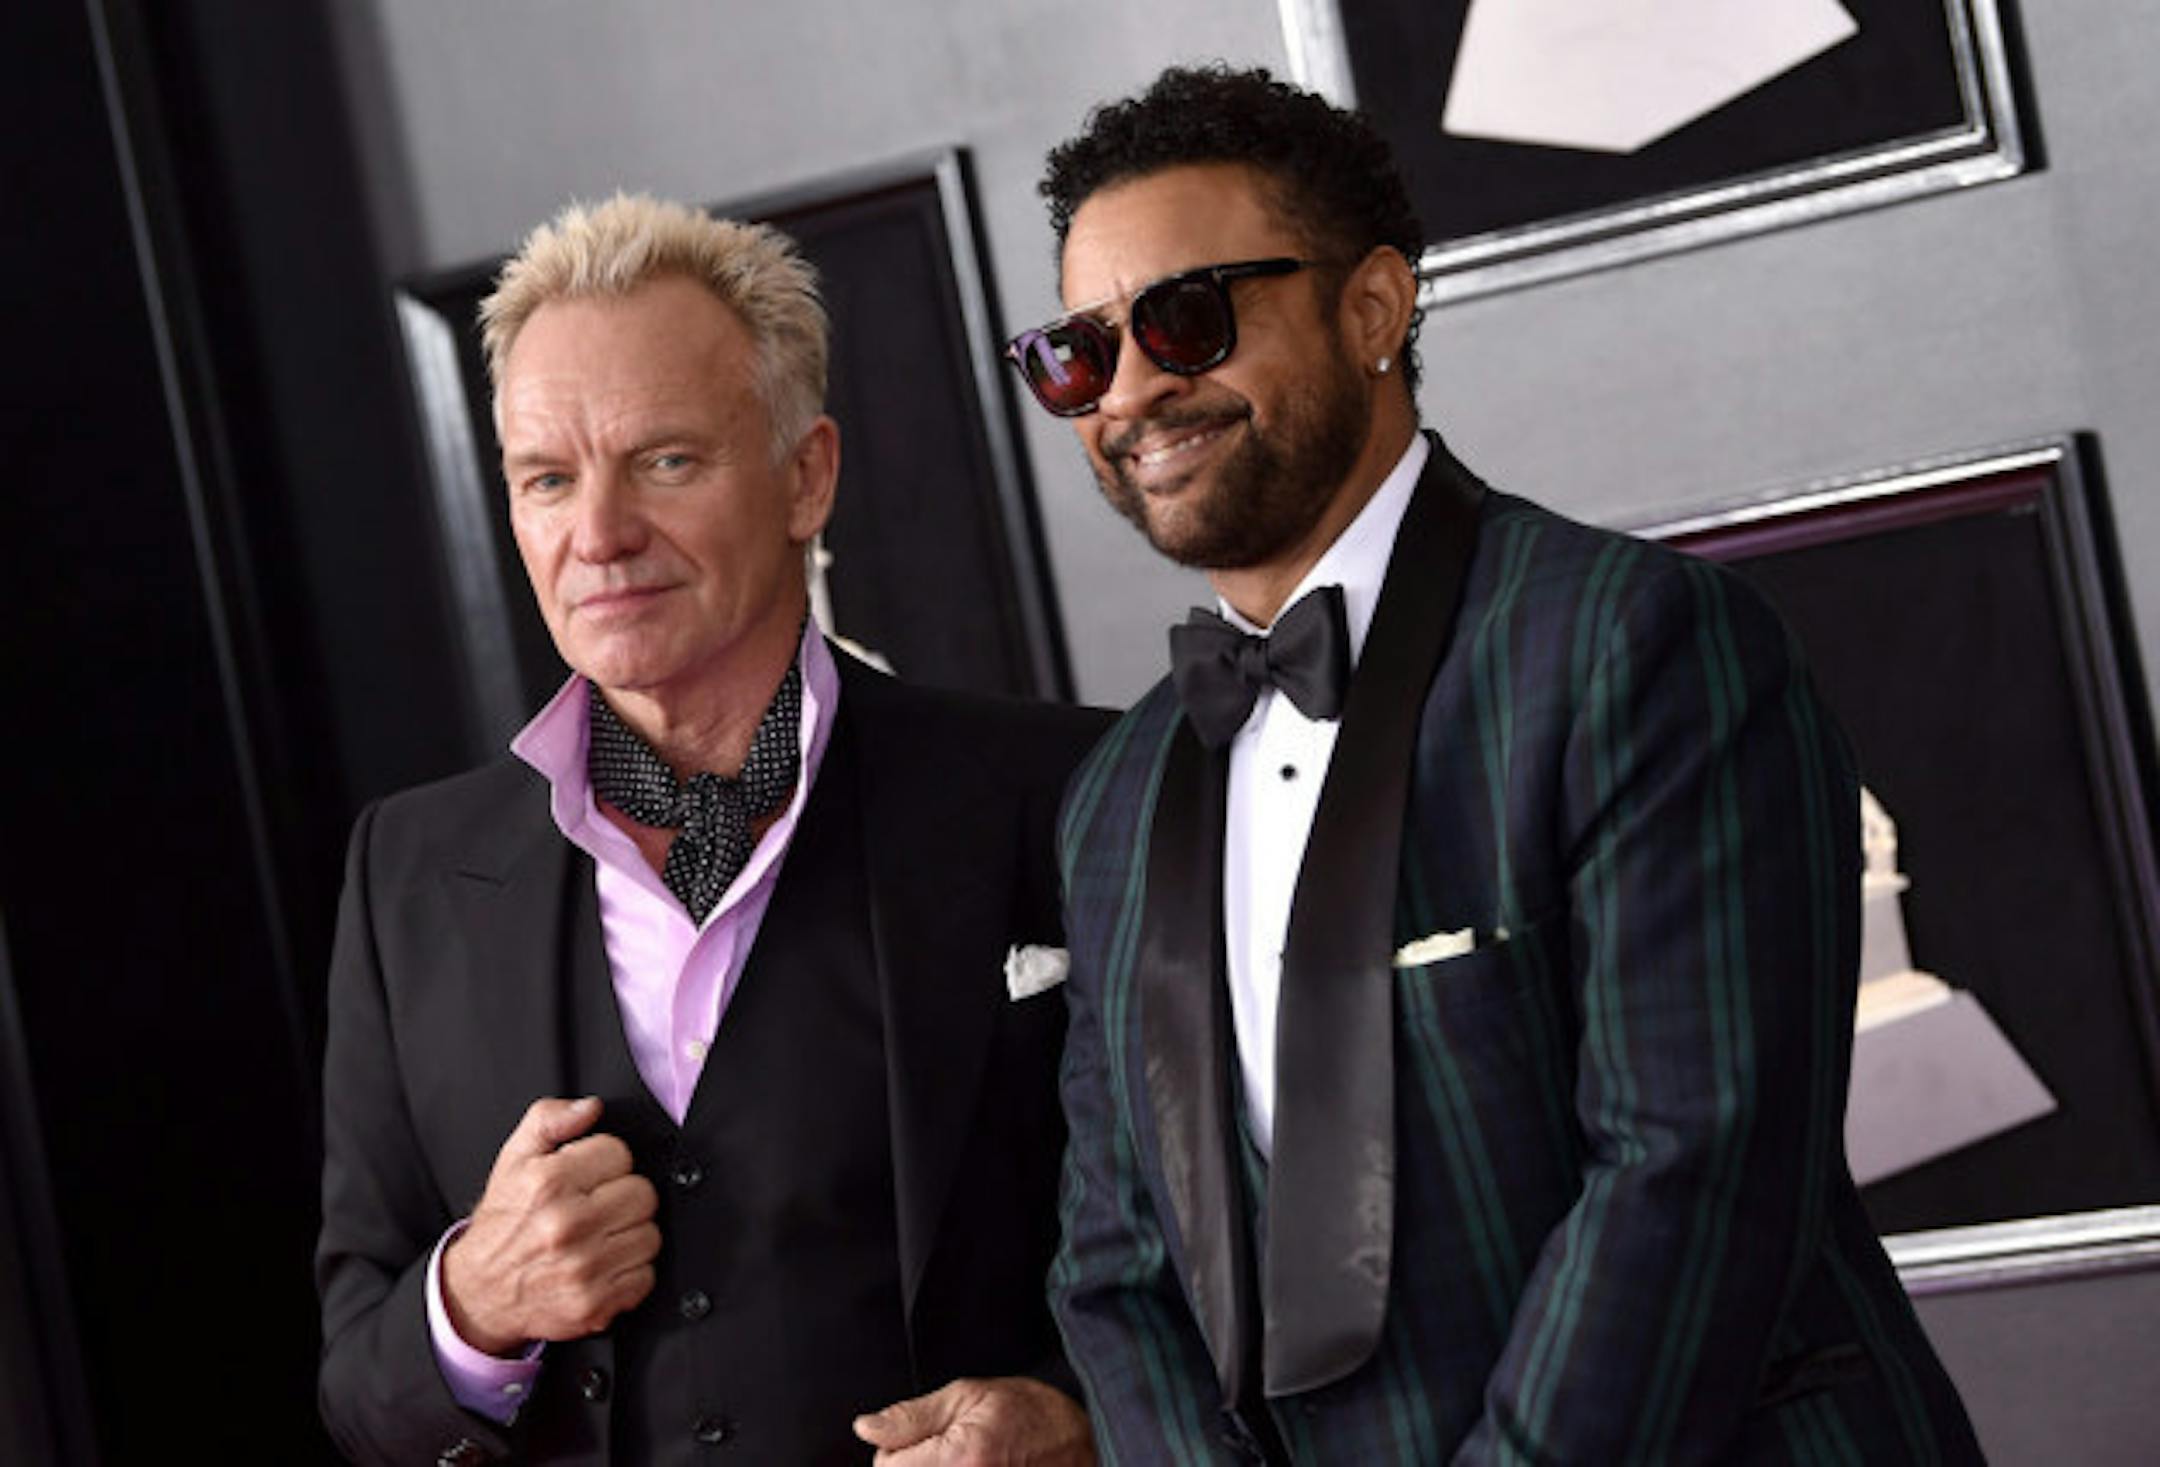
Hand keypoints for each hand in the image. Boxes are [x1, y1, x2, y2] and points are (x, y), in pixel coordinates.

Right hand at [439, 1096, 659, 1354]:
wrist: (479, 1291)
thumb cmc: (504, 1221)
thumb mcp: (514, 1158)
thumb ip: (550, 1119)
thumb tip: (591, 1106)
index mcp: (547, 1183)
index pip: (620, 1153)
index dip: (608, 1162)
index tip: (591, 1176)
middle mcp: (566, 1225)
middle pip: (643, 1194)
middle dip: (624, 1196)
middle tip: (600, 1206)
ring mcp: (582, 1268)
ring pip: (650, 1235)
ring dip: (631, 1234)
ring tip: (602, 1235)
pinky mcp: (593, 1305)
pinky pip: (645, 1276)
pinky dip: (631, 1272)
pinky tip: (605, 1265)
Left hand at [853, 1377, 1093, 1464]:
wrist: (1086, 1443)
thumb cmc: (1032, 1414)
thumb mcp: (969, 1395)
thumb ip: (912, 1416)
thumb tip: (865, 1428)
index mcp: (960, 1459)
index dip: (898, 1448)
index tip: (927, 1436)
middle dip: (914, 1466)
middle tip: (947, 1449)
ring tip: (965, 1461)